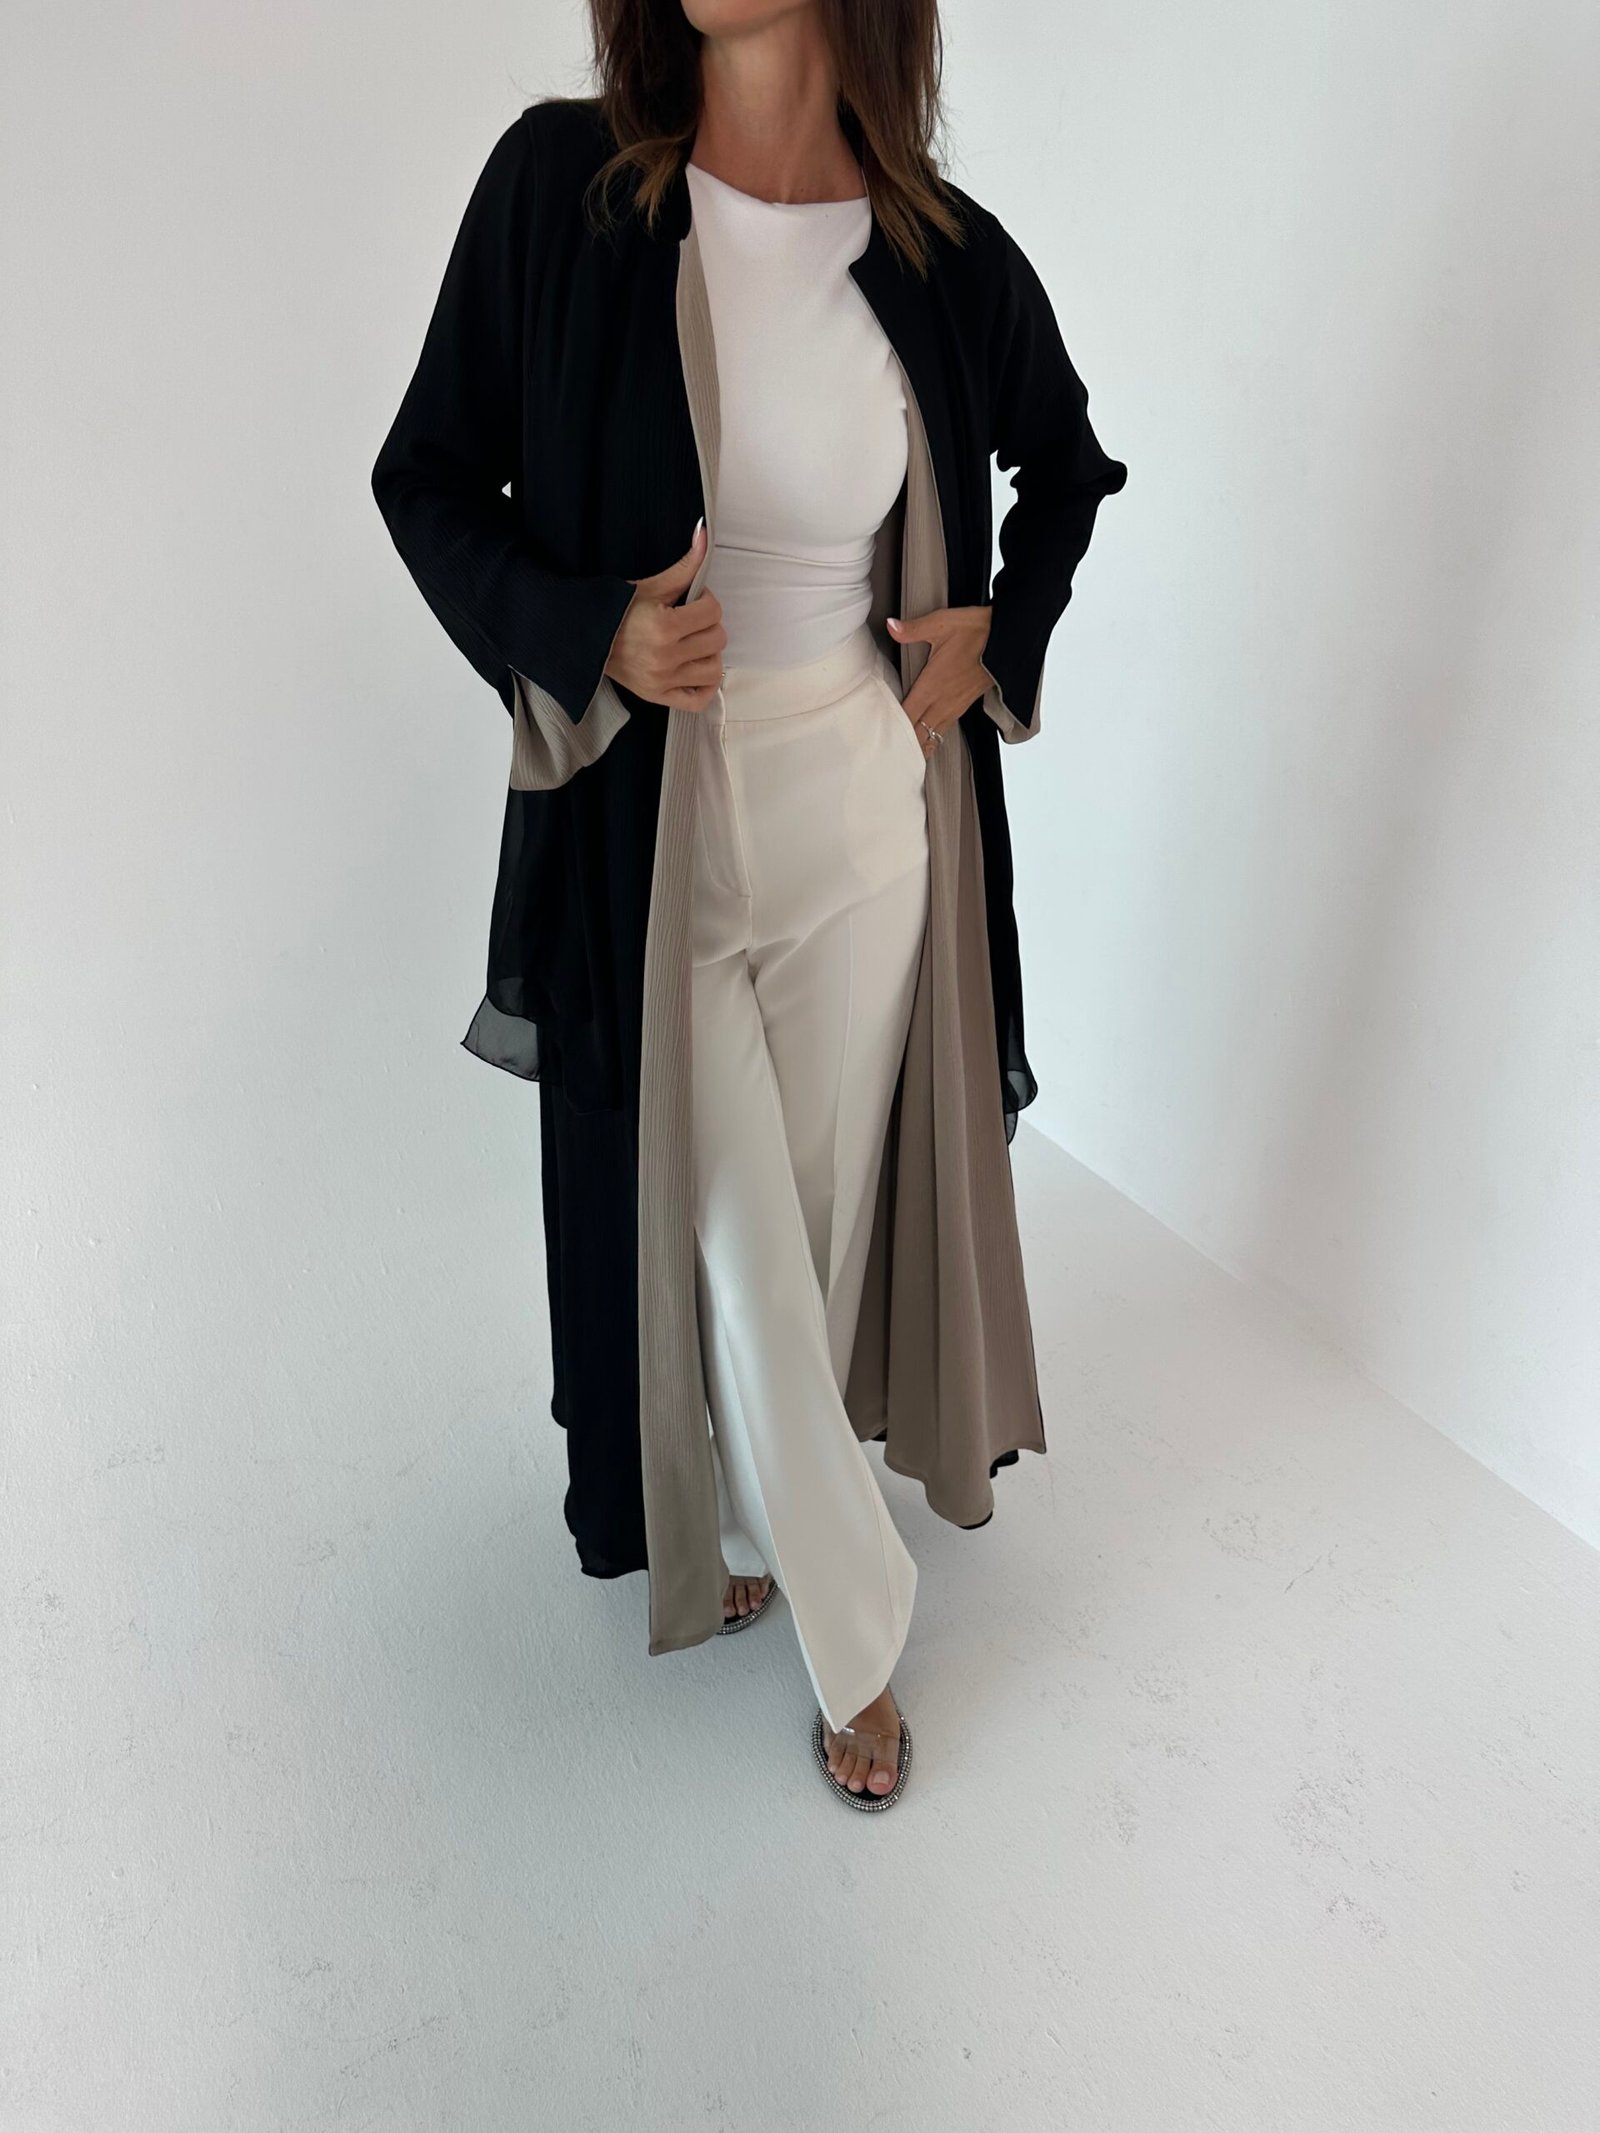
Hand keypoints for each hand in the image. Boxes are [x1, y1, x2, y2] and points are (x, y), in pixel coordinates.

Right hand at [604, 521, 725, 710]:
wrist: (585, 638)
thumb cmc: (616, 610)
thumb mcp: (651, 586)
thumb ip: (685, 566)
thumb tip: (704, 533)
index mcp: (664, 627)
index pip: (713, 611)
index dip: (705, 601)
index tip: (691, 601)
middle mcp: (665, 658)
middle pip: (717, 639)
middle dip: (708, 625)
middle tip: (690, 620)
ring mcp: (663, 681)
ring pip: (714, 669)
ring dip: (709, 653)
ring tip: (692, 643)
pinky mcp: (659, 697)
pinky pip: (699, 700)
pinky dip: (704, 686)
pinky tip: (695, 668)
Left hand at [886, 605, 993, 755]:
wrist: (1009, 638)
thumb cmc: (977, 630)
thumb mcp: (941, 623)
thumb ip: (912, 630)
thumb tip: (891, 626)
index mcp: (932, 685)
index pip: (907, 715)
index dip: (893, 728)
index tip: (879, 736)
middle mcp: (943, 701)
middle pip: (919, 733)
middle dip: (903, 745)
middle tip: (887, 755)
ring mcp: (955, 706)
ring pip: (933, 735)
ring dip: (919, 745)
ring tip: (903, 757)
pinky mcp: (964, 705)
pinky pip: (944, 729)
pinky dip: (933, 738)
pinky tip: (927, 741)